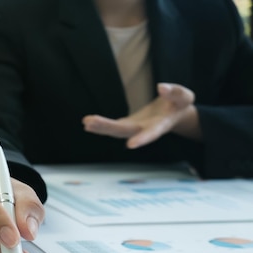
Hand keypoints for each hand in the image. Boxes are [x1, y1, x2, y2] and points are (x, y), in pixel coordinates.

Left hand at [82, 83, 200, 148]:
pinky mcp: (128, 125)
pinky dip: (101, 126)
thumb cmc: (179, 105)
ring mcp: (134, 128)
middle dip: (108, 128)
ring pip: (116, 131)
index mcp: (161, 125)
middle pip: (126, 131)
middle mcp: (145, 129)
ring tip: (86, 123)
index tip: (130, 145)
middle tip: (90, 124)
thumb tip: (161, 87)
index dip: (142, 138)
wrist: (172, 113)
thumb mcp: (185, 97)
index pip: (152, 133)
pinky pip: (113, 127)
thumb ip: (176, 93)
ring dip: (101, 128)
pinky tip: (87, 123)